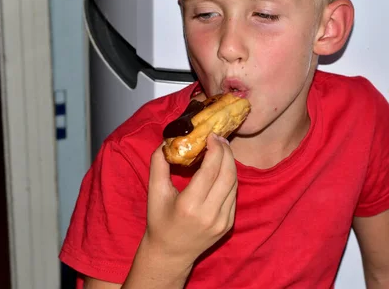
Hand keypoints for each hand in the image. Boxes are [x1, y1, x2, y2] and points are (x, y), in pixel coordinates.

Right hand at [145, 133, 237, 265]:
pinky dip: (230, 178)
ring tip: (222, 150)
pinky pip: (234, 195)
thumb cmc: (159, 222)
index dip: (215, 149)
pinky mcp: (228, 224)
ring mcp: (222, 221)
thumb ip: (159, 164)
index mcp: (189, 205)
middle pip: (227, 174)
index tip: (211, 135)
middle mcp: (209, 214)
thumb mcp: (154, 192)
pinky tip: (222, 169)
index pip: (211, 170)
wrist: (170, 254)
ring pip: (234, 184)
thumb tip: (167, 141)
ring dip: (230, 163)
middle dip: (226, 152)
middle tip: (219, 138)